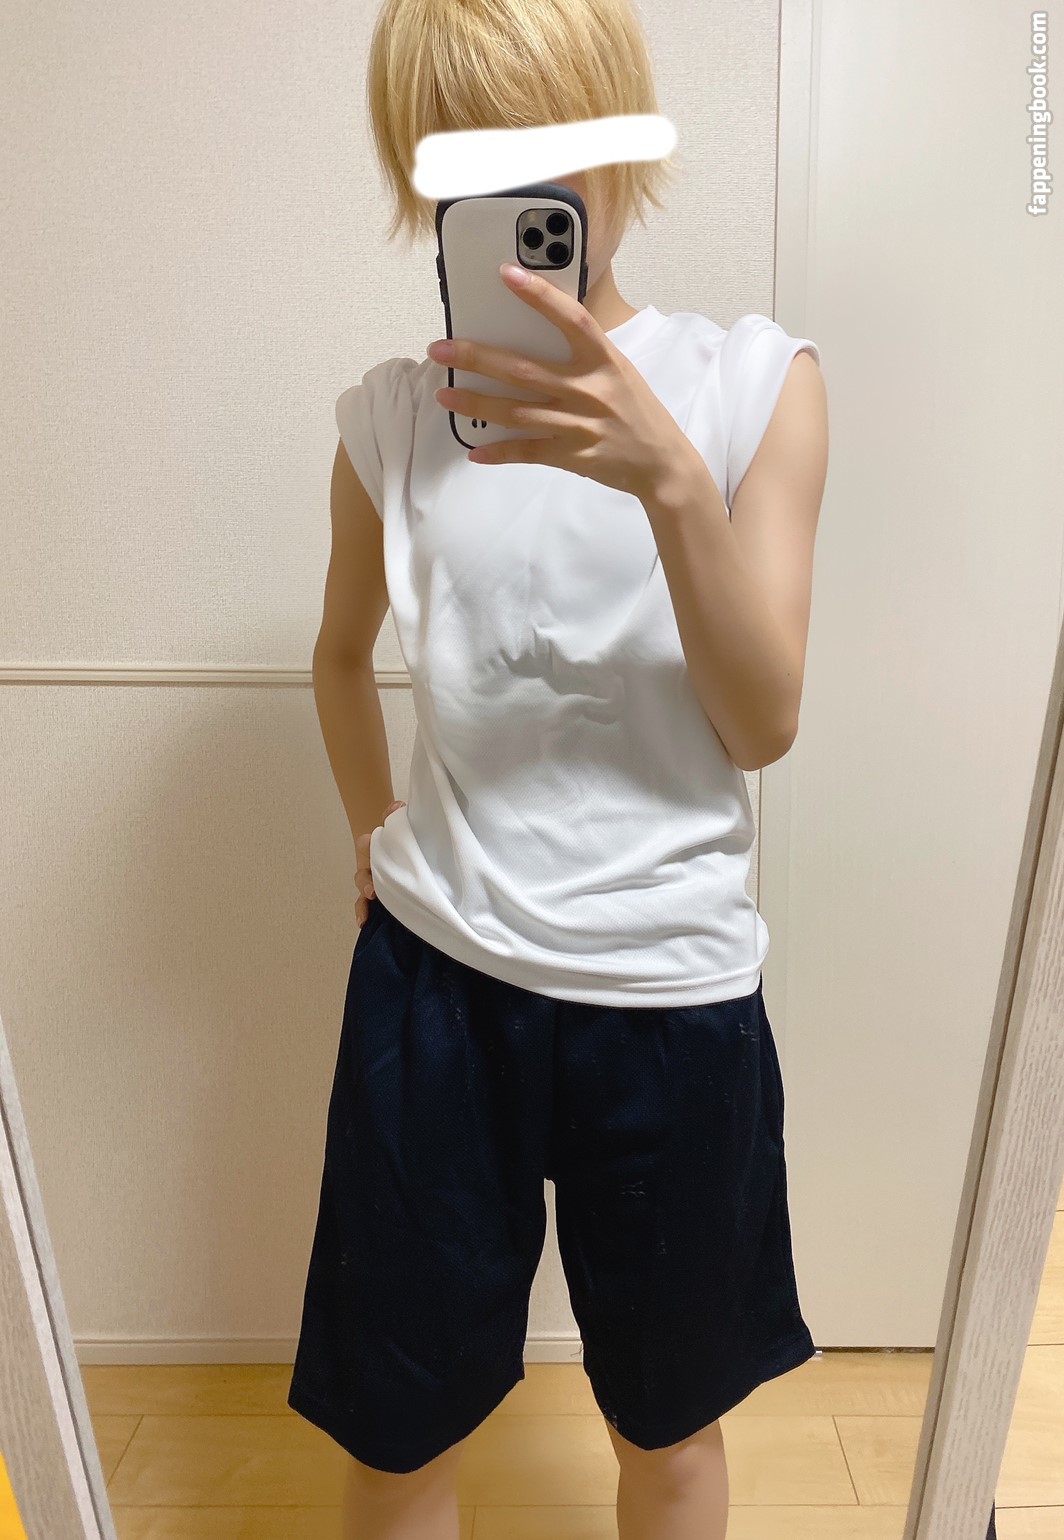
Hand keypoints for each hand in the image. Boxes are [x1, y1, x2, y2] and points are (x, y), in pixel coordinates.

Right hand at [354, 800, 404, 927]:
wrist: (408, 855)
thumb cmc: (406, 843)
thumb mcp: (405, 827)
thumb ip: (398, 816)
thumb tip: (398, 806)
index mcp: (379, 846)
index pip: (371, 841)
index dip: (371, 840)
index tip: (373, 839)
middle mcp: (372, 864)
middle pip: (364, 868)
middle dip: (366, 876)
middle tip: (373, 886)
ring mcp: (373, 881)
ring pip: (363, 886)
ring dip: (364, 892)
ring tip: (370, 899)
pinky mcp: (376, 898)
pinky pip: (364, 906)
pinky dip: (361, 913)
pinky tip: (363, 922)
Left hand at [426, 263, 688, 500]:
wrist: (663, 463)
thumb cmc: (637, 410)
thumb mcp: (619, 370)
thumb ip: (585, 352)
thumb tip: (540, 329)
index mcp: (604, 360)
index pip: (570, 318)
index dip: (539, 296)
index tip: (506, 273)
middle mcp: (589, 389)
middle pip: (523, 370)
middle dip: (477, 358)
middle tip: (440, 349)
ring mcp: (579, 425)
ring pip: (517, 413)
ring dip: (476, 404)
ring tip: (445, 394)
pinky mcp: (572, 456)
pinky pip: (528, 452)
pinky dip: (500, 452)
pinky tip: (474, 450)